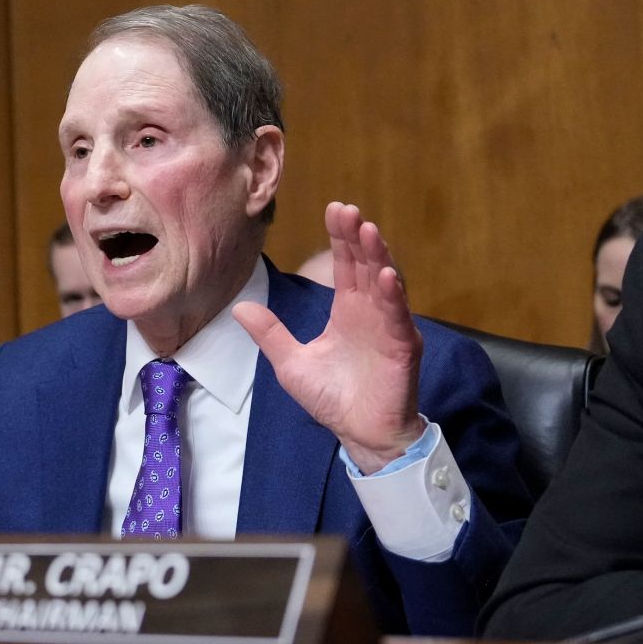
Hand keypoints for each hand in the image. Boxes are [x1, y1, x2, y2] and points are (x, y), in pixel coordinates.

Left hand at [234, 202, 423, 473]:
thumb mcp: (291, 363)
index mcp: (347, 310)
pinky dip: (394, 296)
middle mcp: (371, 311)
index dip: (340, 237)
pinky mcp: (402, 347)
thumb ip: (270, 334)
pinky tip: (387, 275)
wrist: (358, 434)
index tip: (333, 209)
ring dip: (379, 256)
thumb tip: (240, 308)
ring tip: (368, 229)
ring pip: (386, 283)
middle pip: (365, 264)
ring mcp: (389, 327)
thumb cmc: (331, 398)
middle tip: (346, 209)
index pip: (344, 264)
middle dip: (357, 236)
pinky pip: (398, 317)